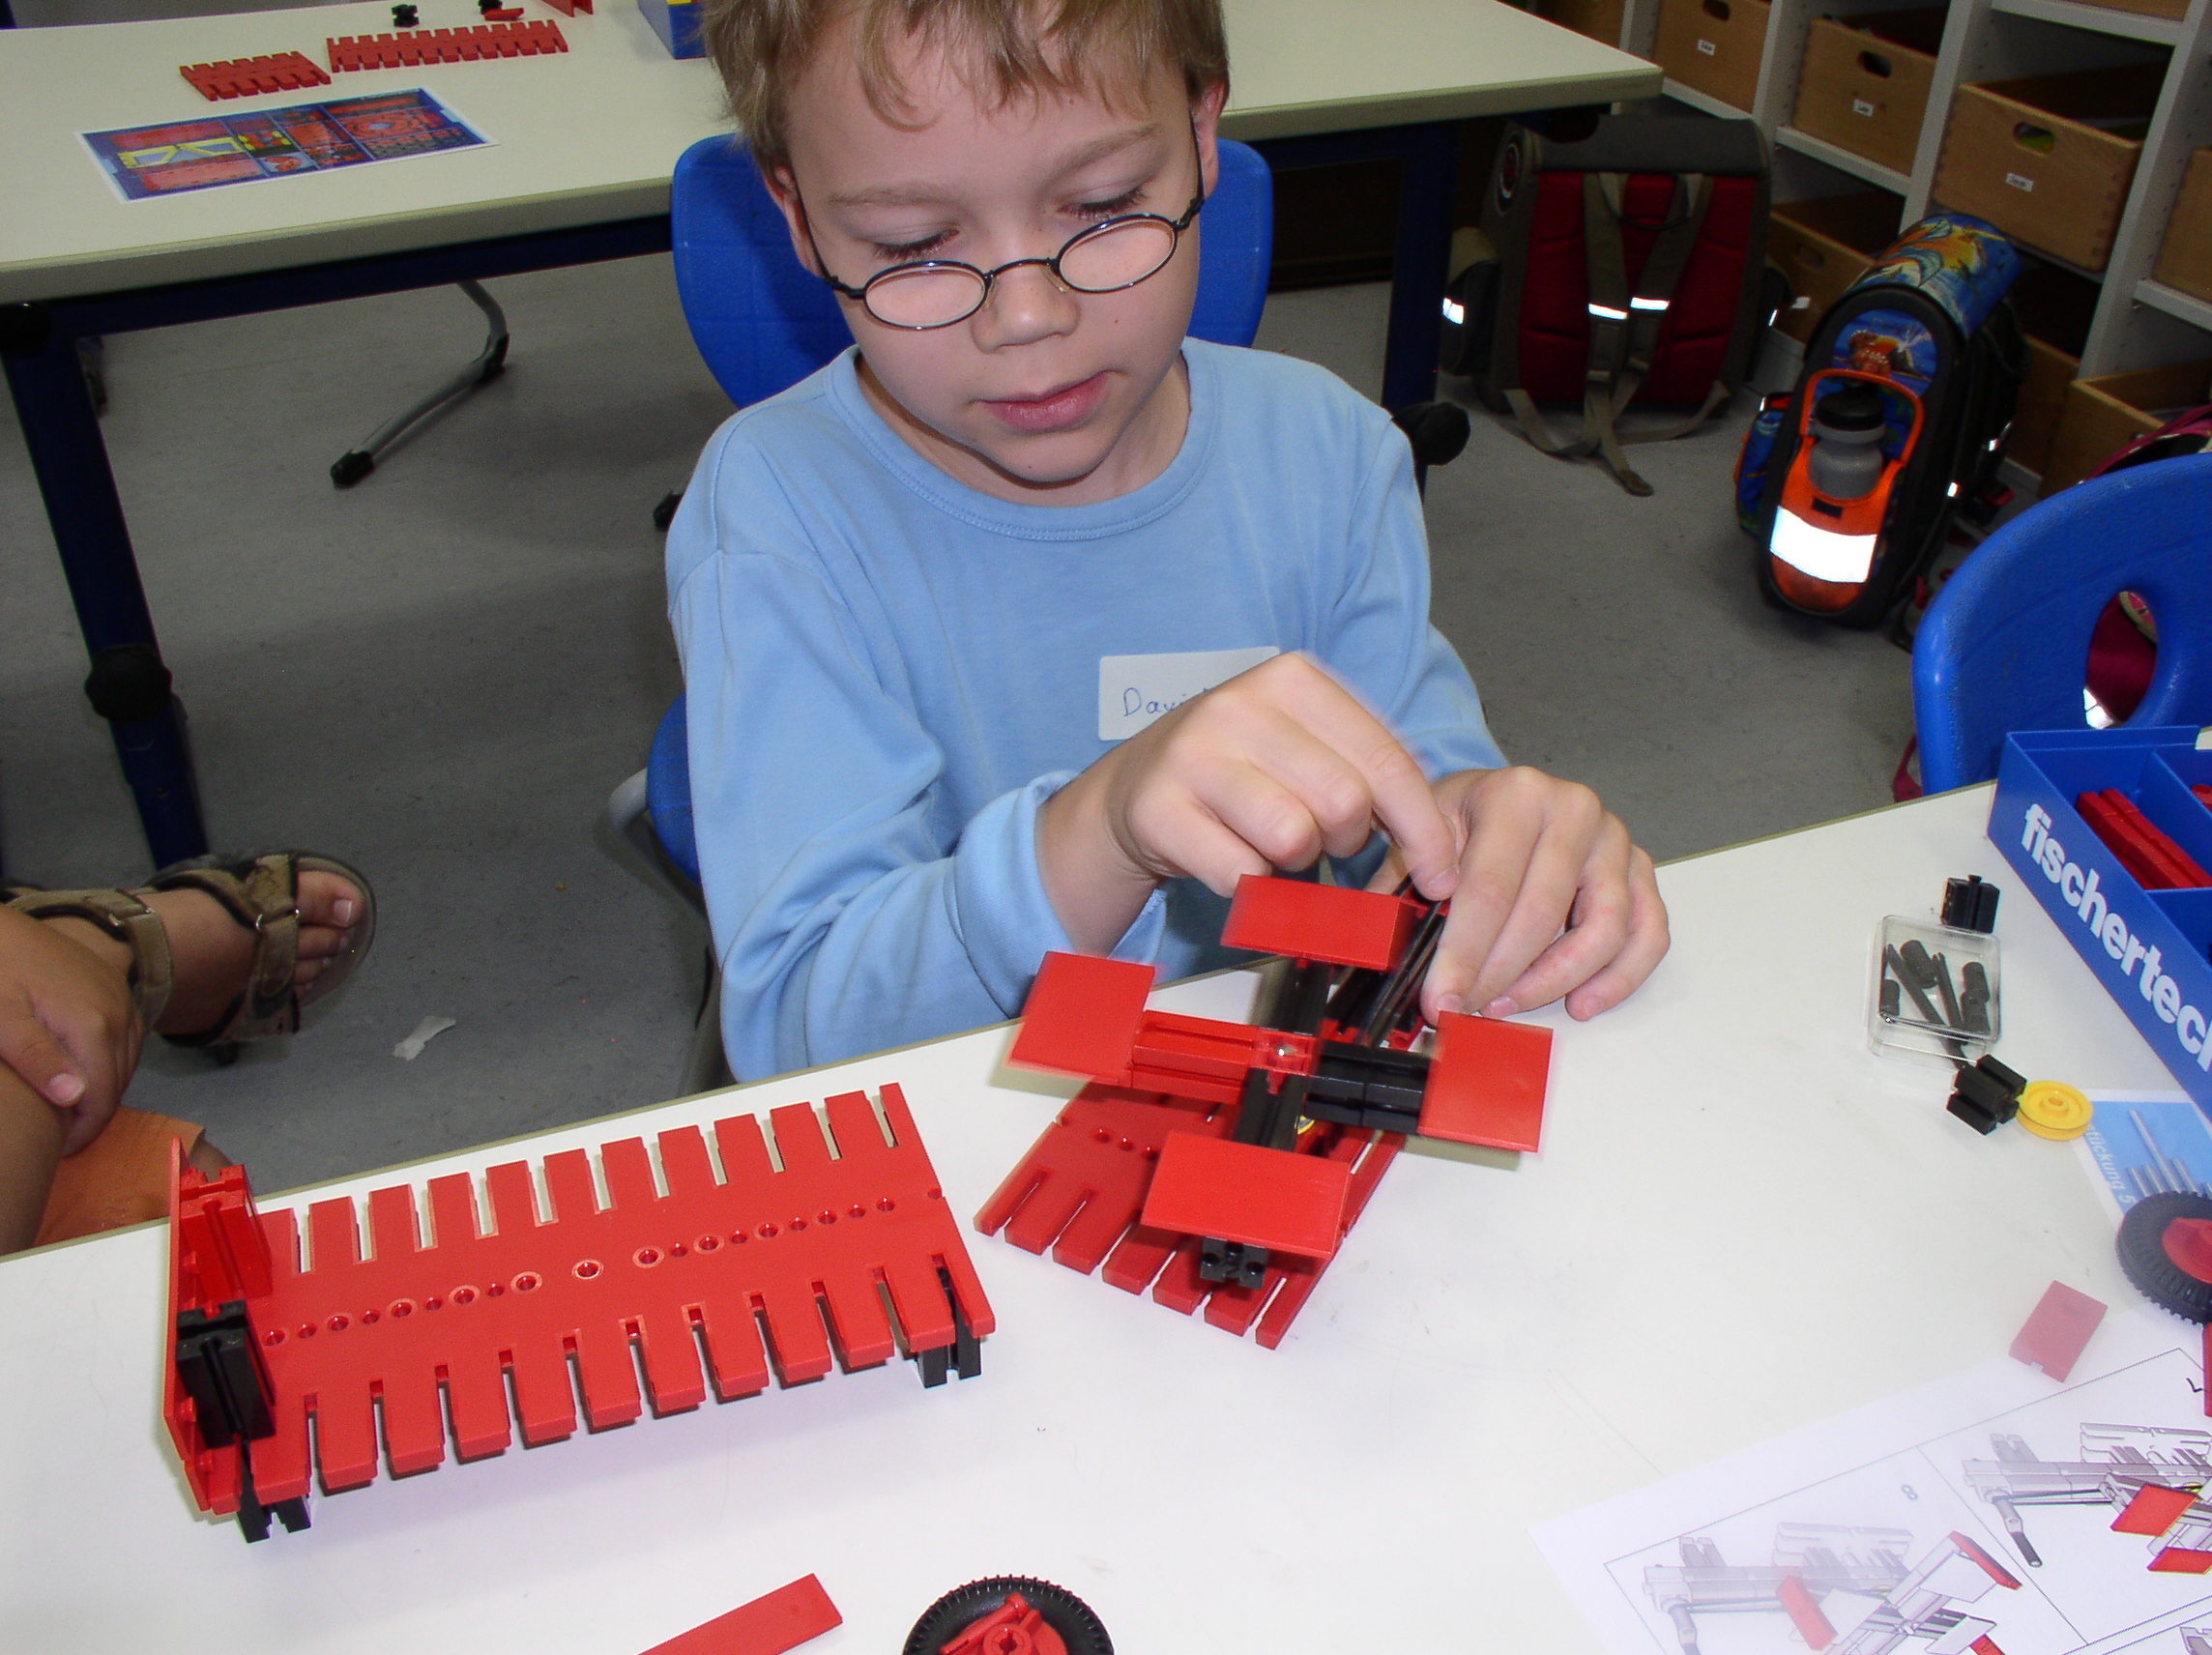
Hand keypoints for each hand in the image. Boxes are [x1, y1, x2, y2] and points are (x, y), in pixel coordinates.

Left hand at [0, 905, 141, 1155]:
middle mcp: (119, 1015)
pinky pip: (127, 1039)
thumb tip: (76, 1099)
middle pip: (117, 1084)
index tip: (54, 1151)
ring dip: (102, 1089)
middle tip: (57, 1135)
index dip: (81, 1132)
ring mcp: (122, 1000)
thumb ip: (38, 1058)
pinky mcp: (117, 990)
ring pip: (125, 1063)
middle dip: (91, 1115)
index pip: (101, 1098)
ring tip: (66, 1107)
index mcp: (92, 1026)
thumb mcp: (2, 1020)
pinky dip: (110, 1062)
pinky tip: (82, 1069)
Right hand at [1040, 653, 1462, 951]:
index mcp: (1294, 678)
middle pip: (1346, 803)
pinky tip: (1231, 860)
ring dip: (1293, 863)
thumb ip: (1372, 775)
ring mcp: (1194, 753)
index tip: (1439, 874)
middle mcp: (1241, 702)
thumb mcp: (1308, 749)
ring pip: (1293, 838)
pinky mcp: (1159, 808)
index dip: (1424, 830)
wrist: (1134, 791)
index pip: (1389, 761)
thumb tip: (1440, 851)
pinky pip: (1240, 872)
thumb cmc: (1242, 776)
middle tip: (1319, 842)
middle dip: (1346, 841)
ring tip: (1271, 845)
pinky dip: (1248, 886)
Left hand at [1412, 766, 1667, 1023]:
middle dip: (1499, 976)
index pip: (1489, 889)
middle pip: (1542, 914)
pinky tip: (1581, 1002)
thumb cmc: (1462, 820)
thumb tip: (1386, 951)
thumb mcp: (1422, 834)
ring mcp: (1615, 841)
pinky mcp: (1640, 870)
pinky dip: (1618, 978)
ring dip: (1553, 983)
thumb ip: (1406, 885)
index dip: (1462, 954)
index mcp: (1516, 793)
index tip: (1441, 1000)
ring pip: (1603, 930)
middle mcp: (1575, 809)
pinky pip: (1647, 934)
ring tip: (1508, 1005)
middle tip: (1467, 1010)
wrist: (1502, 796)